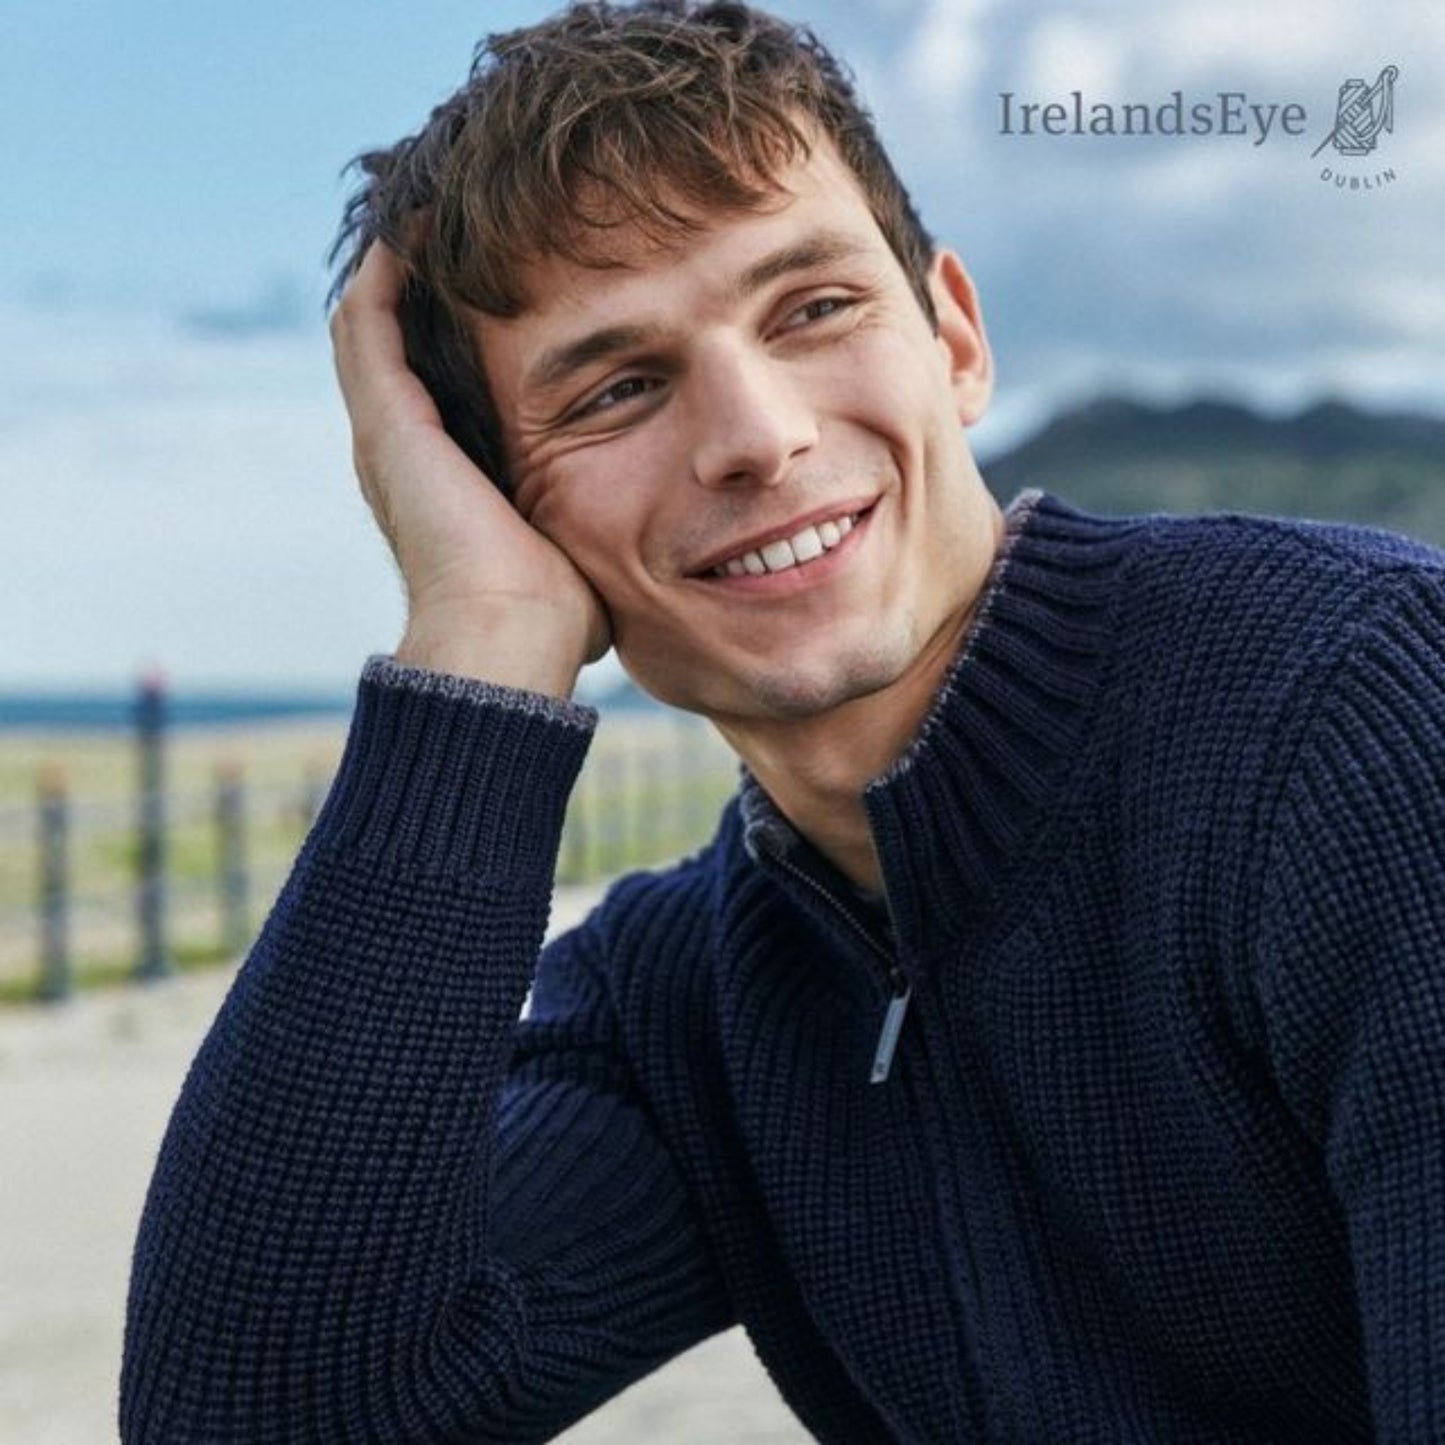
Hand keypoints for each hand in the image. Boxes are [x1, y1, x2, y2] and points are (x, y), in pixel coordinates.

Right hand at [329, 242, 609, 696]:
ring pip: (370, 326)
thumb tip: (640, 564)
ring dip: (396, 269)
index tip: (499, 293)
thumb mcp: (578, 560)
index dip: (455, 341)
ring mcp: (386, 437)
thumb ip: (594, 541)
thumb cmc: (552, 623)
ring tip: (428, 209)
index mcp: (442, 486)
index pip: (433, 392)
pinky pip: (369, 323)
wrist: (508, 640)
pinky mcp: (388, 423)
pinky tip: (413, 225)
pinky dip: (385, 273)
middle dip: (420, 290)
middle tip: (456, 231)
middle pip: (392, 349)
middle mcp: (401, 457)